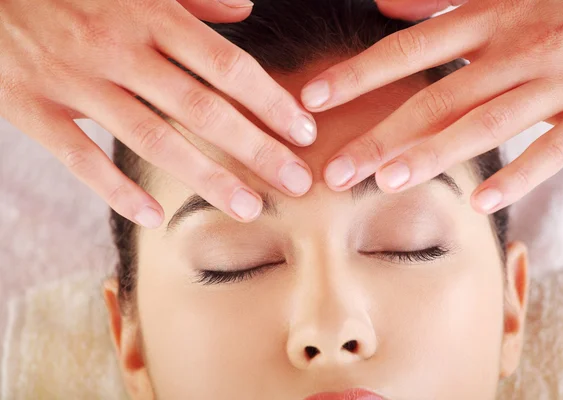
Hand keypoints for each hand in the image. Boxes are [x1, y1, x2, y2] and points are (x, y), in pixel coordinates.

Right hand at [0, 0, 315, 227]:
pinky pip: (81, 157)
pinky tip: (155, 216)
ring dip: (205, 177)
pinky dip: (117, 190)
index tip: (304, 132)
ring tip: (248, 207)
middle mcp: (120, 49)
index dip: (270, 101)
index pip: (227, 65)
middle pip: (202, 109)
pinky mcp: (34, 109)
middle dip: (256, 149)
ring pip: (152, 138)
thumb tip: (245, 11)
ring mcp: (76, 81)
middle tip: (297, 182)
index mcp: (149, 14)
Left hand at [301, 0, 562, 213]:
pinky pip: (555, 148)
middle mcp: (515, 50)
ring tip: (387, 184)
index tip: (312, 98)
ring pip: (486, 123)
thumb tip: (385, 5)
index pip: (408, 48)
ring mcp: (556, 81)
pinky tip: (480, 204)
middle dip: (382, 136)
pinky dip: (520, 176)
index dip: (359, 73)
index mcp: (489, 17)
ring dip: (436, 155)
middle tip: (337, 173)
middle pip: (437, 98)